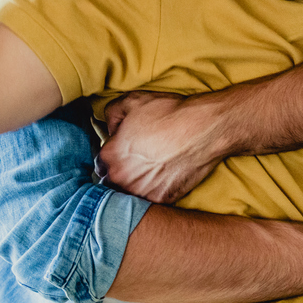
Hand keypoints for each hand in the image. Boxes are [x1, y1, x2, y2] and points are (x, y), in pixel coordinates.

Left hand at [98, 91, 227, 203]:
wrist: (202, 129)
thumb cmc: (168, 114)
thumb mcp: (131, 101)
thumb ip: (111, 114)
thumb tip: (111, 128)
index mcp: (109, 156)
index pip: (100, 164)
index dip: (112, 157)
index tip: (122, 154)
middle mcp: (120, 178)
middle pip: (111, 183)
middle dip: (120, 174)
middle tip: (136, 164)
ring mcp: (140, 192)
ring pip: (129, 195)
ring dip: (135, 186)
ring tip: (149, 173)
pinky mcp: (161, 200)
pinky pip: (150, 201)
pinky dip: (154, 192)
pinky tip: (163, 178)